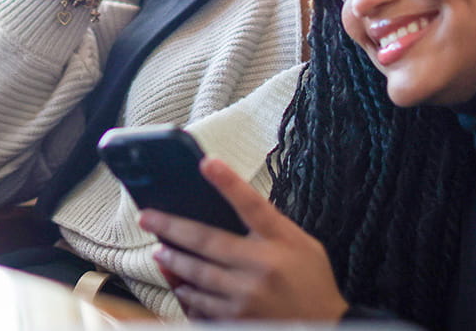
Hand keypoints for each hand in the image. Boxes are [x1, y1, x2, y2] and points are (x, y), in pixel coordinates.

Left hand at [139, 157, 348, 320]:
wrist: (326, 328)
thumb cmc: (312, 282)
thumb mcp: (303, 243)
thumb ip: (271, 225)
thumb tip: (234, 205)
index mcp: (281, 242)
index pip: (250, 203)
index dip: (227, 181)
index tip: (206, 161)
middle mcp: (261, 267)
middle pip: (208, 241)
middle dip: (173, 227)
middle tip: (148, 216)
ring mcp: (247, 297)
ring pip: (198, 275)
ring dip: (174, 261)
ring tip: (159, 249)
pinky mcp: (238, 321)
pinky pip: (202, 305)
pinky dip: (187, 292)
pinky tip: (178, 283)